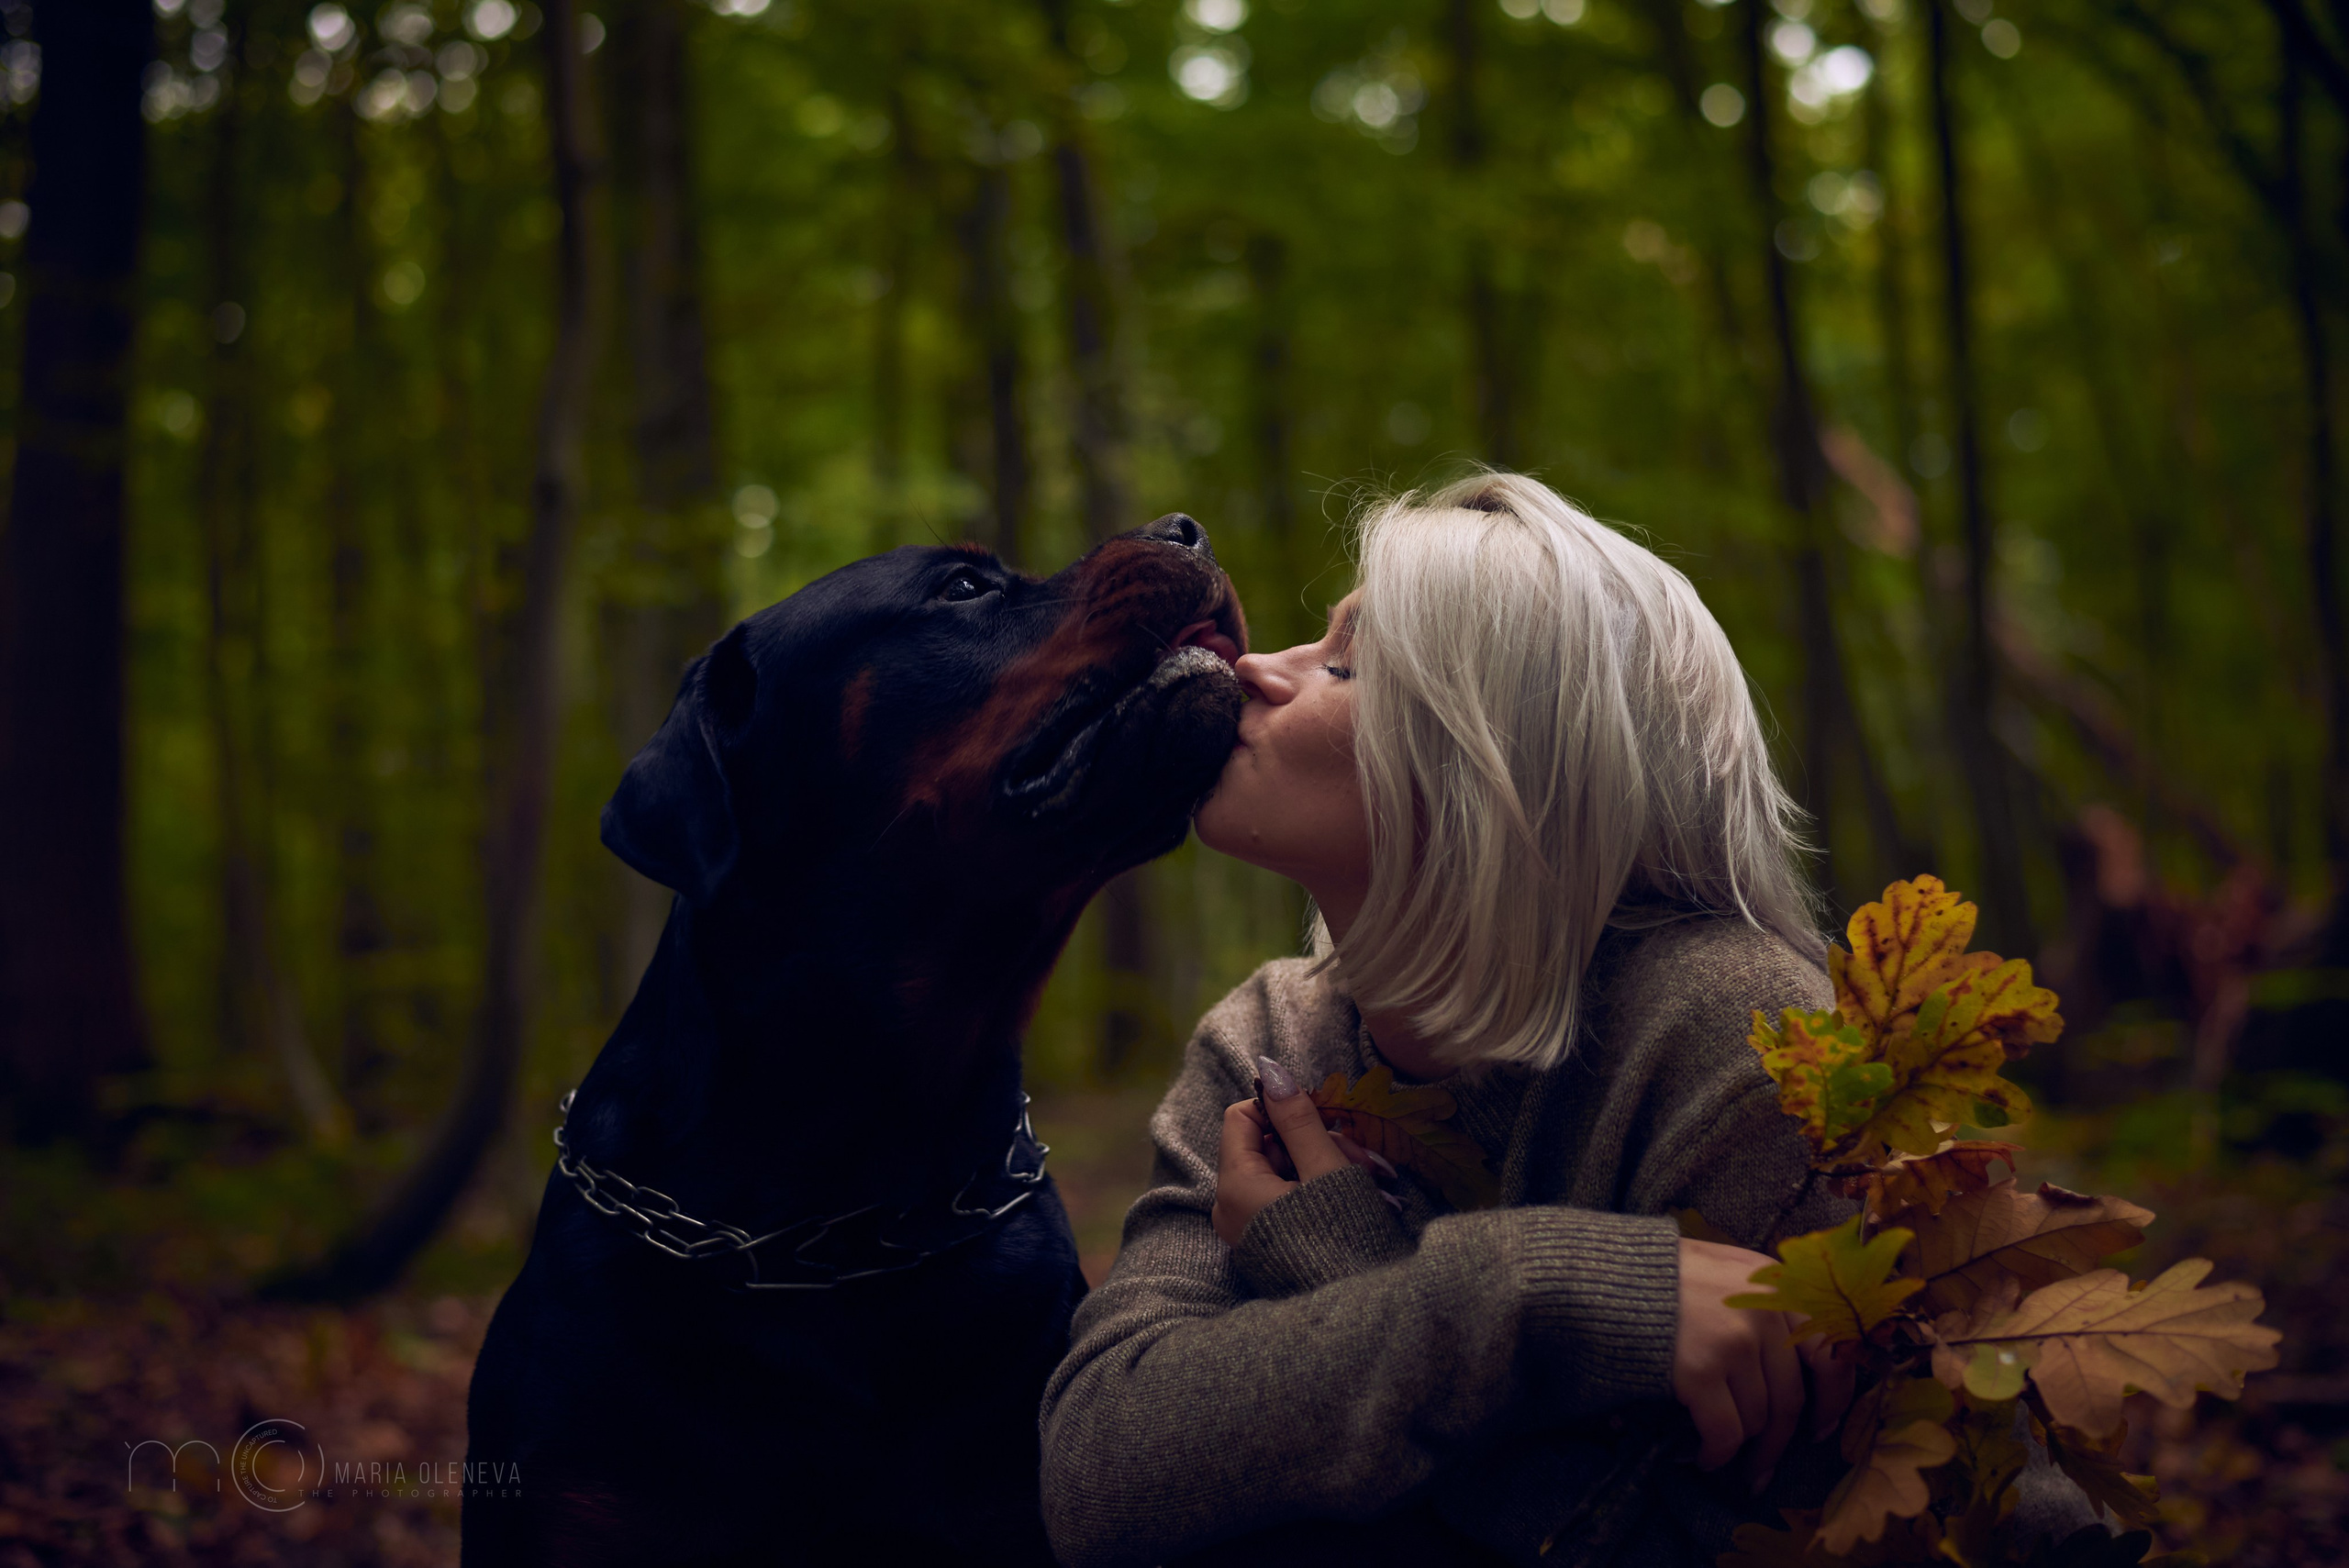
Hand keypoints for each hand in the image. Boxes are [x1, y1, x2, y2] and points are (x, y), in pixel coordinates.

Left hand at [1210, 1056, 1354, 1245]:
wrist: (1352, 1314)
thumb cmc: (1341, 1237)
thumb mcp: (1324, 1169)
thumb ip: (1298, 1119)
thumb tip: (1271, 1071)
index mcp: (1235, 1184)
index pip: (1241, 1117)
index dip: (1280, 1107)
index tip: (1321, 1114)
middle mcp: (1229, 1207)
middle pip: (1267, 1146)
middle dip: (1316, 1142)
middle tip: (1362, 1157)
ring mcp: (1246, 1229)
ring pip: (1283, 1172)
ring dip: (1326, 1165)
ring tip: (1372, 1180)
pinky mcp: (1266, 1245)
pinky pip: (1285, 1199)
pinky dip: (1318, 1190)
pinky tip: (1357, 1197)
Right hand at [1672, 1237, 1857, 1492]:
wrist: (1591, 1275)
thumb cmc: (1651, 1275)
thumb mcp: (1718, 1268)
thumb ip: (1758, 1299)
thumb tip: (1794, 1364)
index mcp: (1772, 1281)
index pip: (1829, 1348)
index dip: (1832, 1398)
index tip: (1821, 1427)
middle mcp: (1763, 1310)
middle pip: (1792, 1397)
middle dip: (1779, 1442)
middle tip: (1764, 1467)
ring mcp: (1735, 1341)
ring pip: (1759, 1419)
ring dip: (1740, 1448)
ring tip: (1718, 1454)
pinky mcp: (1700, 1370)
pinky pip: (1726, 1432)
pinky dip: (1715, 1454)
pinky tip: (1698, 1456)